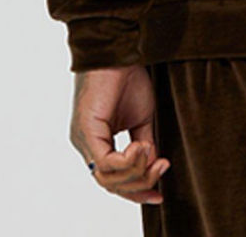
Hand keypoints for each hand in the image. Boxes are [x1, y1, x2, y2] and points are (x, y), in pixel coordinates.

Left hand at [69, 65, 170, 203]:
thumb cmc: (129, 77)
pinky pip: (105, 161)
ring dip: (136, 172)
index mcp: (96, 141)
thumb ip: (144, 143)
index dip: (136, 191)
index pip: (112, 180)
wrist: (123, 51)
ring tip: (153, 154)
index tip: (159, 194)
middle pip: (109, 184)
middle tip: (162, 167)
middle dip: (139, 184)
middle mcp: (85, 143)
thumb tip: (153, 167)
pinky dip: (127, 161)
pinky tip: (142, 146)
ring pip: (106, 177)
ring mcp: (83, 138)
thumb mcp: (142, 118)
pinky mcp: (86, 129)